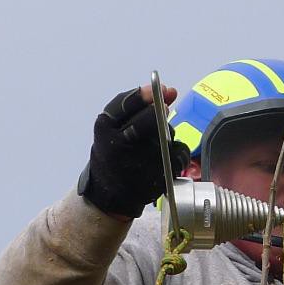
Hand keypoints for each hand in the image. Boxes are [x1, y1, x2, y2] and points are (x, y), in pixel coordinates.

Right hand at [79, 84, 191, 218]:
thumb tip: (170, 91)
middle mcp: (118, 144)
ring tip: (157, 144)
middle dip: (160, 114)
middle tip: (162, 112)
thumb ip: (139, 107)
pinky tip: (168, 157)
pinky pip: (179, 154)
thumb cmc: (114, 154)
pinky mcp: (156, 176)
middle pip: (150, 119)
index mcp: (104, 128)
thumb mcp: (114, 128)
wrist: (108, 194)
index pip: (125, 105)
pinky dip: (178, 153)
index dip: (145, 95)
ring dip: (168, 134)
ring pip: (168, 134)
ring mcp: (138, 162)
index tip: (159, 90)